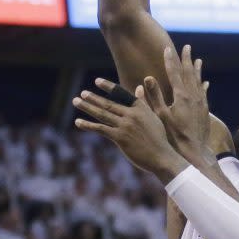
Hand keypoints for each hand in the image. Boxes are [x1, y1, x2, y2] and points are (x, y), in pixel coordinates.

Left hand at [73, 79, 187, 182]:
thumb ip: (144, 101)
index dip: (109, 87)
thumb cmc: (159, 138)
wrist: (162, 157)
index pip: (122, 94)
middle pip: (109, 103)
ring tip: (76, 101)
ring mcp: (126, 126)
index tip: (97, 81)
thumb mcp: (153, 117)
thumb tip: (139, 87)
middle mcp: (132, 115)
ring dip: (88, 107)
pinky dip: (88, 125)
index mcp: (141, 108)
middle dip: (93, 98)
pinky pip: (101, 129)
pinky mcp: (120, 138)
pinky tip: (78, 122)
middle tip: (82, 94)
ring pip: (102, 114)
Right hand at [143, 44, 210, 161]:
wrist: (195, 150)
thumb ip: (154, 96)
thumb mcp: (160, 116)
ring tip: (198, 60)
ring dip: (197, 70)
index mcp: (181, 96)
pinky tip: (205, 83)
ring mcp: (201, 103)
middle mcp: (193, 96)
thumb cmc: (174, 135)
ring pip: (198, 81)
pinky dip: (203, 86)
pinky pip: (204, 93)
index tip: (167, 49)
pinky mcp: (205, 111)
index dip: (170, 60)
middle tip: (187, 47)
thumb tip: (147, 78)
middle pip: (189, 73)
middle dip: (187, 59)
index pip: (174, 73)